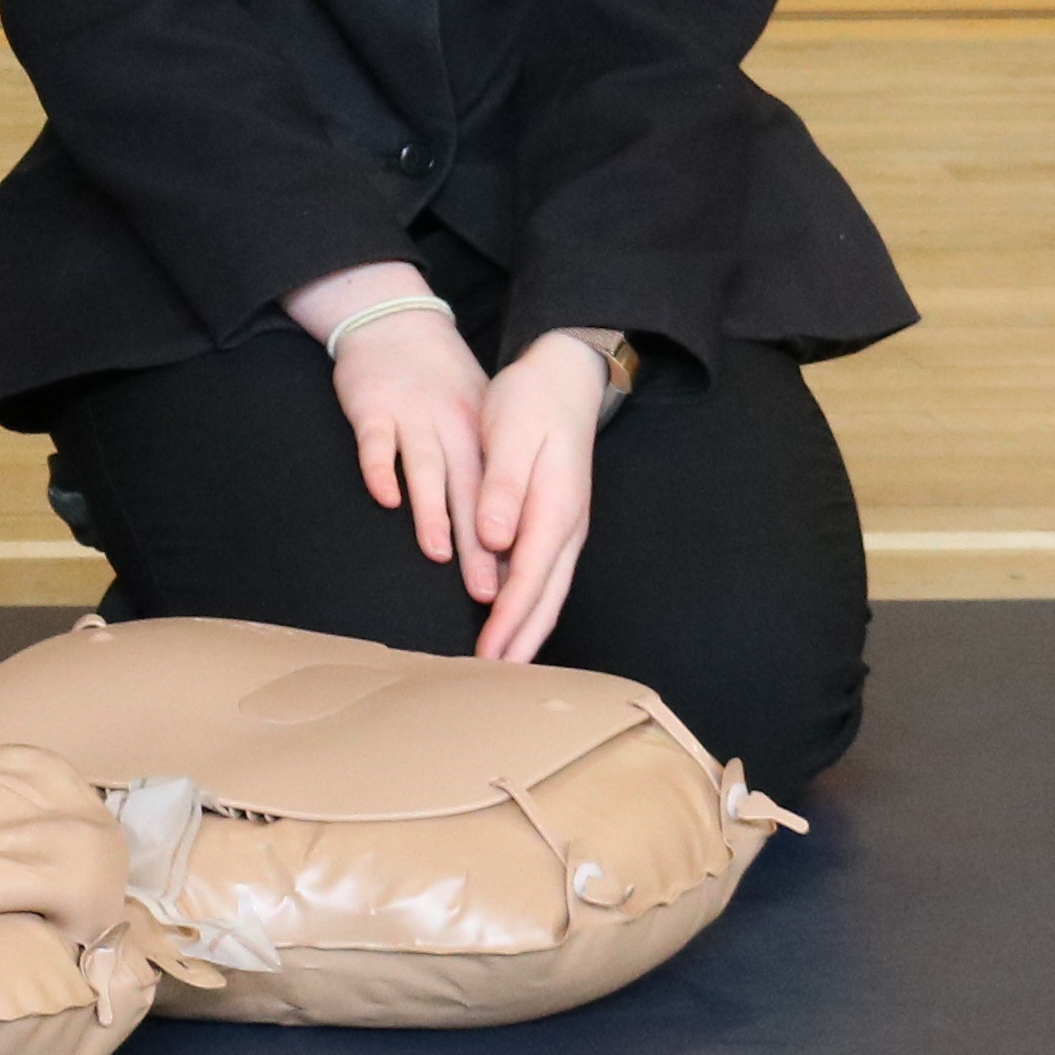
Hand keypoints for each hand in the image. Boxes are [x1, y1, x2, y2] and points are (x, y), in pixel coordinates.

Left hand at [469, 332, 619, 663]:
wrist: (562, 375)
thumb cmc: (532, 401)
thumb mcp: (511, 434)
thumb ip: (504, 488)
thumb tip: (496, 540)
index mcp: (556, 508)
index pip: (529, 577)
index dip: (509, 620)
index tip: (488, 654)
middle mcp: (566, 525)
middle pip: (546, 596)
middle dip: (522, 639)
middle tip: (492, 679)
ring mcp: (564, 524)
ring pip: (548, 588)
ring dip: (527, 626)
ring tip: (503, 661)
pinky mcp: (554, 518)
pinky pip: (542, 572)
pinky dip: (528, 600)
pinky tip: (510, 615)